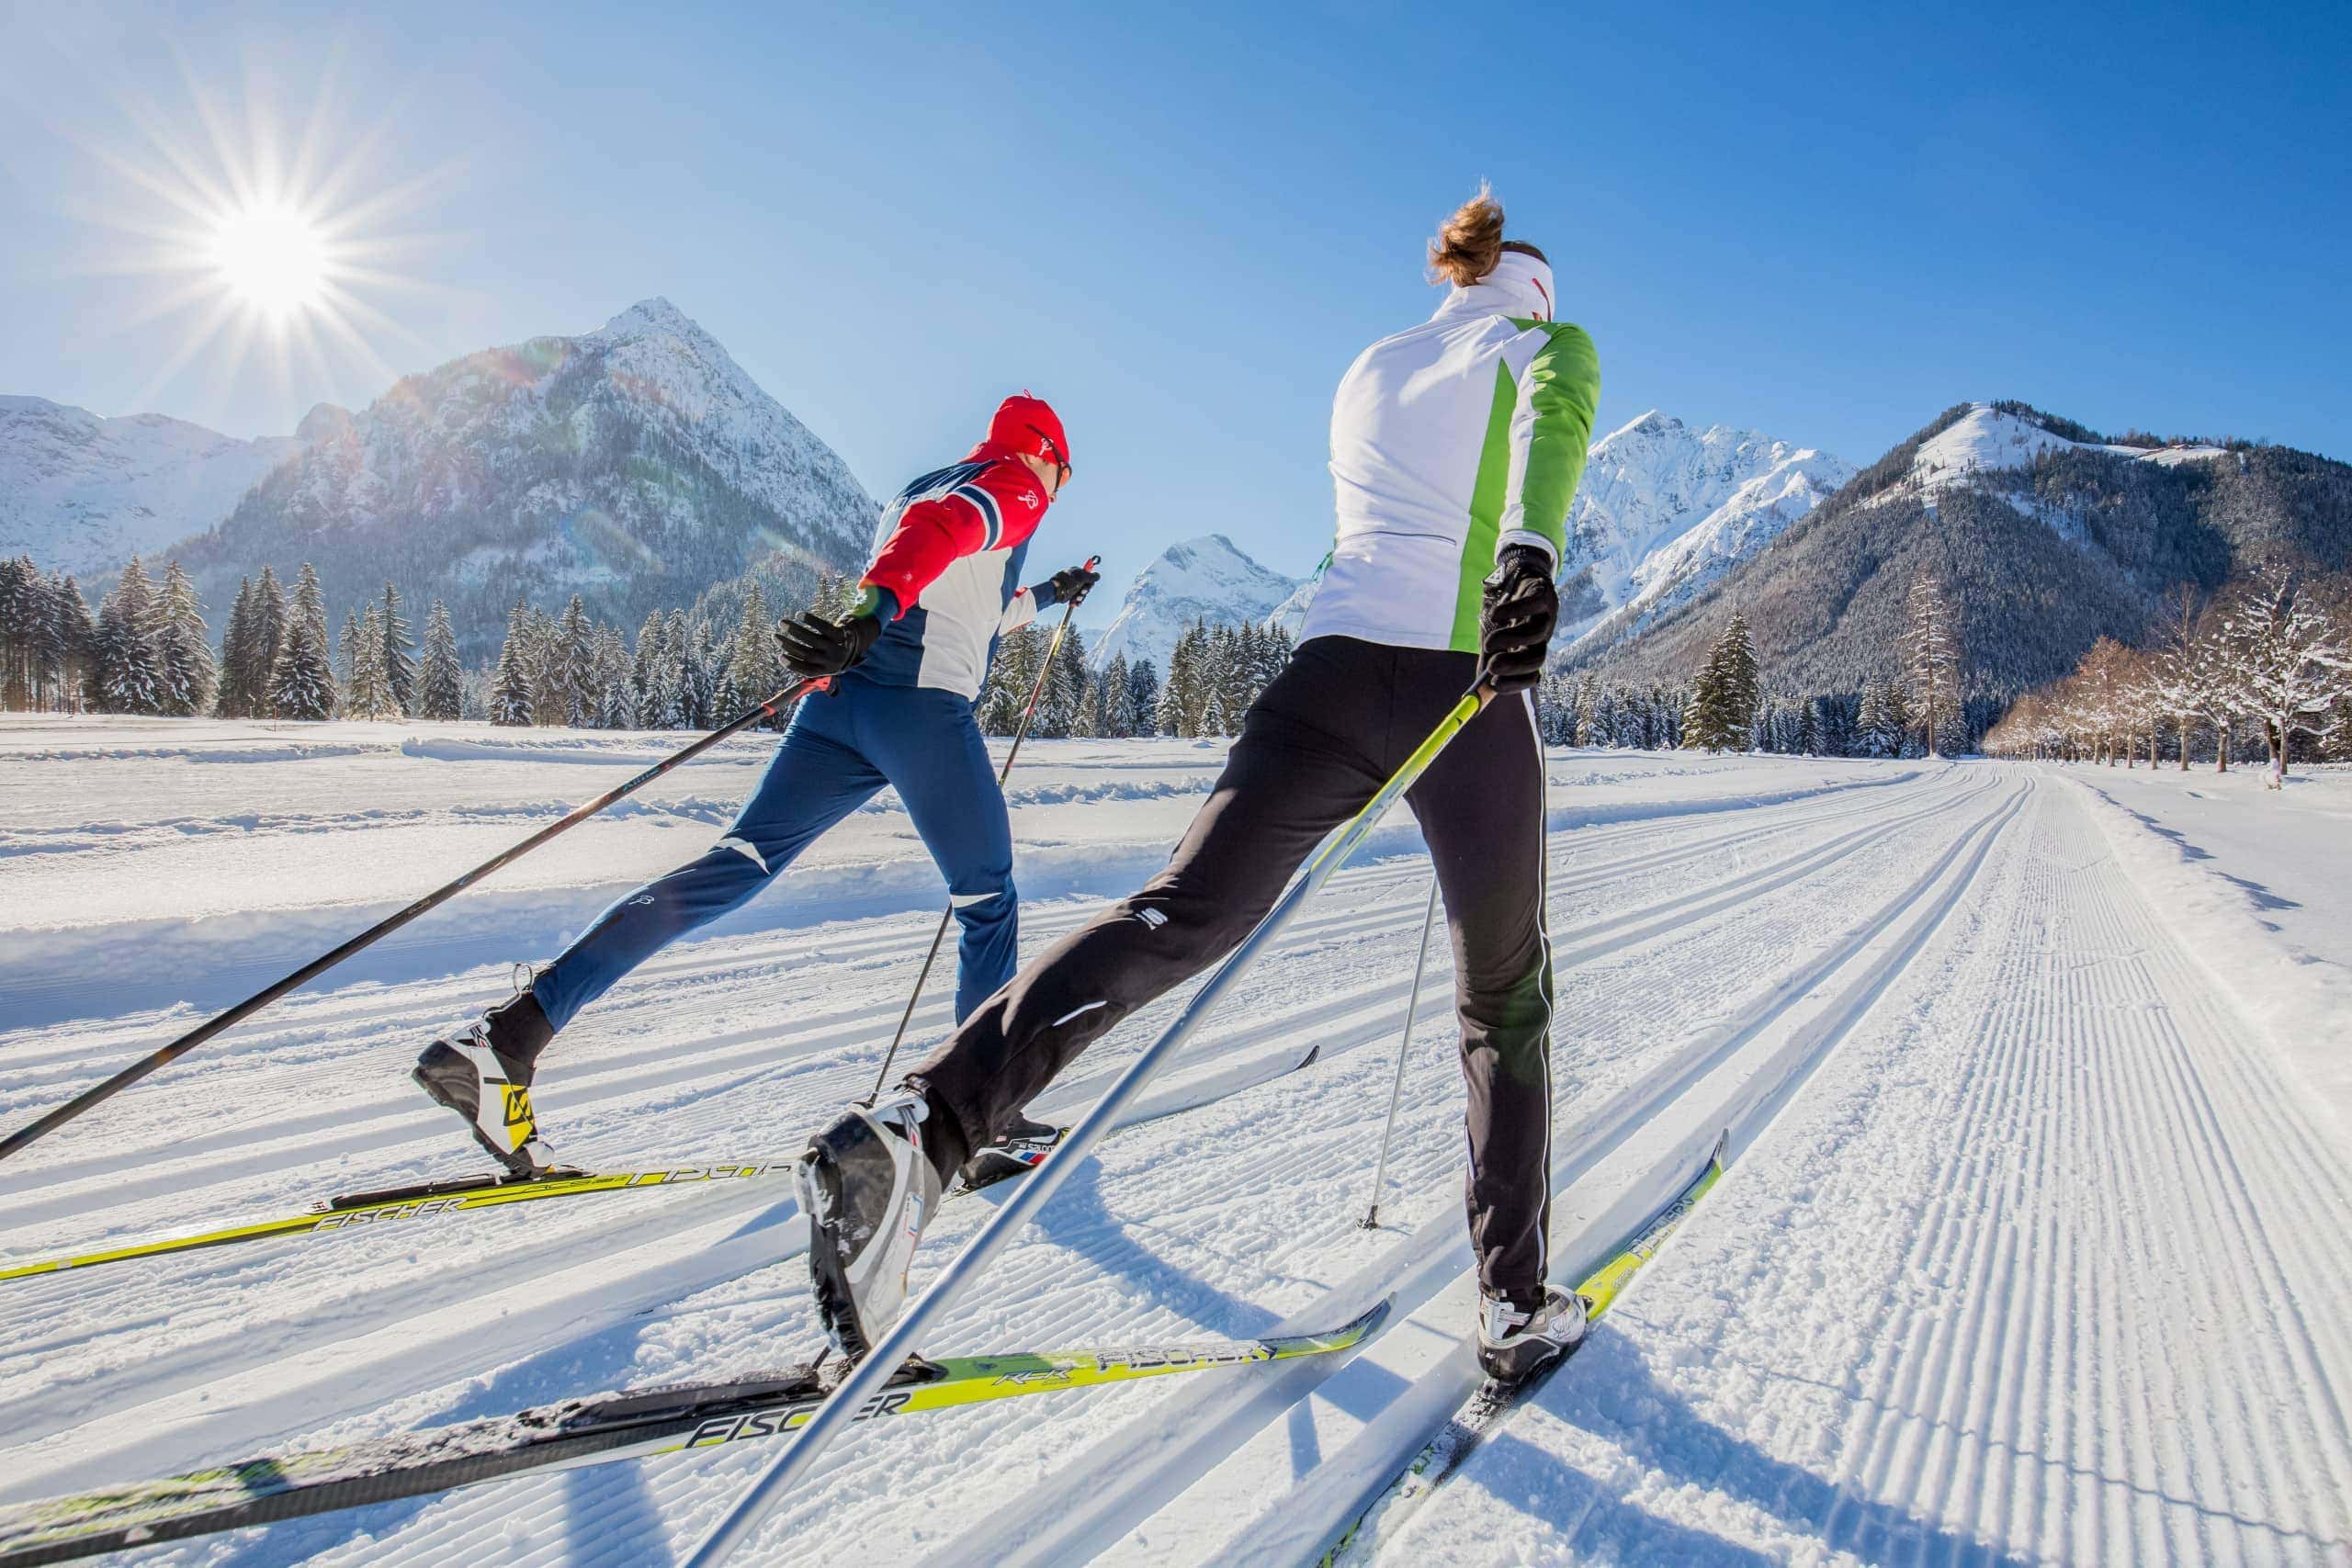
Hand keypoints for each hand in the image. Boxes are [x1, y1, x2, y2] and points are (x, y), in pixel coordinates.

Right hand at [775, 611, 881, 678]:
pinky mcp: (841, 633)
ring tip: (782, 623)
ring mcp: (838, 647)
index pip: (807, 670)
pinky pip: (823, 626)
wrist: (861, 638)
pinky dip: (810, 619)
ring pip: (812, 639)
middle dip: (788, 645)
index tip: (779, 656)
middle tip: (775, 635)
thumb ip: (811, 663)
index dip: (792, 664)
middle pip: (807, 654)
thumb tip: (784, 656)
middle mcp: (833, 661)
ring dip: (794, 630)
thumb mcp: (827, 662)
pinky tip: (799, 614)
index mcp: (827, 670)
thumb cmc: (835, 650)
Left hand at [1051, 563, 1101, 606]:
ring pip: (1082, 594)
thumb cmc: (1069, 582)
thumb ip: (1092, 576)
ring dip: (1081, 598)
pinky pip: (1076, 599)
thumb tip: (1098, 575)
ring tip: (1076, 599)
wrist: (1056, 591)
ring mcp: (1071, 587)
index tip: (1089, 584)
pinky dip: (1077, 602)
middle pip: (1086, 586)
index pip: (1088, 575)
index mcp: (1077, 572)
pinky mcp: (1068, 595)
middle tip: (1082, 592)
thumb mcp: (1083, 577)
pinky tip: (1075, 604)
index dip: (1090, 581)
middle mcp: (1074, 579)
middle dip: (1085, 591)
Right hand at [1479, 544, 1558, 692]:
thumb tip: (1472, 700)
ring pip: (1536, 634)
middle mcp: (1541, 636)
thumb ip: (1485, 666)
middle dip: (1515, 666)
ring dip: (1509, 641)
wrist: (1514, 574)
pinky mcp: (1542, 593)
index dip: (1517, 683)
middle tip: (1492, 668)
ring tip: (1487, 642)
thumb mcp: (1491, 642)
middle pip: (1538, 658)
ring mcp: (1545, 615)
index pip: (1533, 675)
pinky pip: (1533, 605)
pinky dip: (1513, 611)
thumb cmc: (1503, 613)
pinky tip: (1495, 615)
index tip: (1493, 685)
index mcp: (1531, 650)